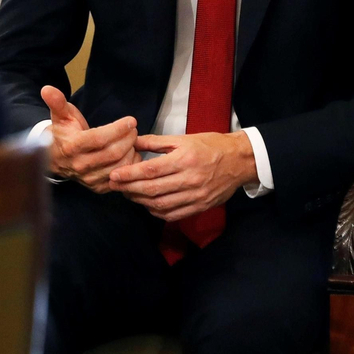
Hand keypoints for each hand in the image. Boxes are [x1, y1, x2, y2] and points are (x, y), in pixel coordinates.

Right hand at [41, 86, 138, 193]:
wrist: (55, 159)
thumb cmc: (63, 133)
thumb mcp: (60, 116)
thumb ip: (57, 102)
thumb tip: (47, 89)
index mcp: (72, 147)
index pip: (99, 138)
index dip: (118, 129)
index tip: (131, 120)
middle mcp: (80, 165)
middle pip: (113, 153)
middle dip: (128, 139)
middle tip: (133, 129)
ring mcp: (89, 178)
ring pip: (119, 166)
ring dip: (131, 151)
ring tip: (132, 140)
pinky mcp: (97, 187)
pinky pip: (120, 178)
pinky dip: (129, 165)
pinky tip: (129, 153)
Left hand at [107, 132, 257, 221]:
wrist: (239, 161)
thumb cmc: (211, 146)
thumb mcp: (184, 138)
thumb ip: (157, 142)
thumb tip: (133, 142)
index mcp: (184, 159)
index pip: (150, 170)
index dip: (129, 174)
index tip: (114, 175)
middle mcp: (189, 179)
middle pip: (152, 189)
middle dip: (129, 188)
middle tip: (115, 186)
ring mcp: (195, 195)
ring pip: (160, 204)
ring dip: (140, 201)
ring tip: (128, 194)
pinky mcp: (199, 206)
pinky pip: (173, 214)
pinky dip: (156, 211)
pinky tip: (148, 205)